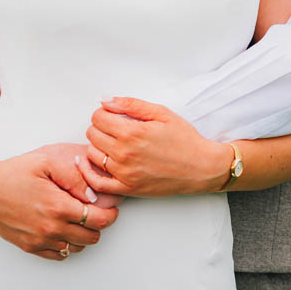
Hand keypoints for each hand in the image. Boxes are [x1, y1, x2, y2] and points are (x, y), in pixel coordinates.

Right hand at [0, 143, 120, 260]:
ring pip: (77, 248)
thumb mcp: (47, 162)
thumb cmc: (13, 173)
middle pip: (92, 237)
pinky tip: (64, 229)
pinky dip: (67, 245)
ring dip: (83, 235)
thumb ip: (74, 176)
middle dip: (99, 225)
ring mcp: (40, 240)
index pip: (99, 220)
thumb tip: (92, 194)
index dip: (110, 215)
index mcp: (58, 207)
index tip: (111, 209)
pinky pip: (59, 255)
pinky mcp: (30, 247)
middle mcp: (51, 228)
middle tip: (96, 212)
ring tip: (78, 219)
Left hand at [81, 97, 231, 196]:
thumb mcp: (161, 113)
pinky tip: (93, 164)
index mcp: (132, 133)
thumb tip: (105, 100)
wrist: (200, 167)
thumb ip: (131, 105)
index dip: (103, 113)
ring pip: (92, 155)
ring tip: (113, 144)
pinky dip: (89, 172)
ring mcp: (124, 173)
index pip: (98, 118)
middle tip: (115, 128)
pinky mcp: (126, 189)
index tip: (112, 115)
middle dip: (101, 127)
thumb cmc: (184, 139)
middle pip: (92, 134)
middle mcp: (124, 154)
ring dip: (98, 147)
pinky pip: (96, 182)